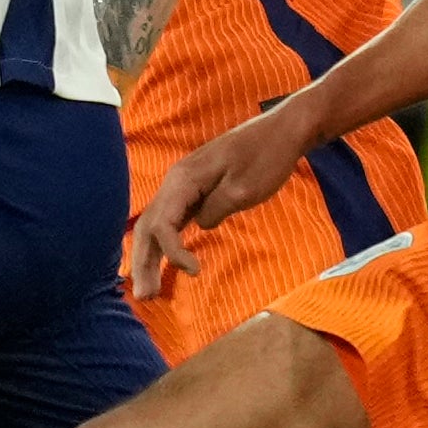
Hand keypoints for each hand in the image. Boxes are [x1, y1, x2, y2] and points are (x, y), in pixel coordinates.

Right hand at [128, 107, 310, 300]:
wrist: (283, 130)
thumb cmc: (267, 156)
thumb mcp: (243, 190)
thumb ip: (215, 211)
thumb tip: (200, 226)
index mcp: (183, 179)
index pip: (162, 223)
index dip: (172, 252)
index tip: (196, 272)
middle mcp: (176, 180)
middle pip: (148, 226)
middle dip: (144, 262)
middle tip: (144, 297)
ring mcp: (184, 184)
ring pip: (157, 224)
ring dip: (150, 256)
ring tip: (149, 289)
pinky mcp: (195, 189)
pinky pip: (171, 219)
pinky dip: (165, 243)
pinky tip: (163, 264)